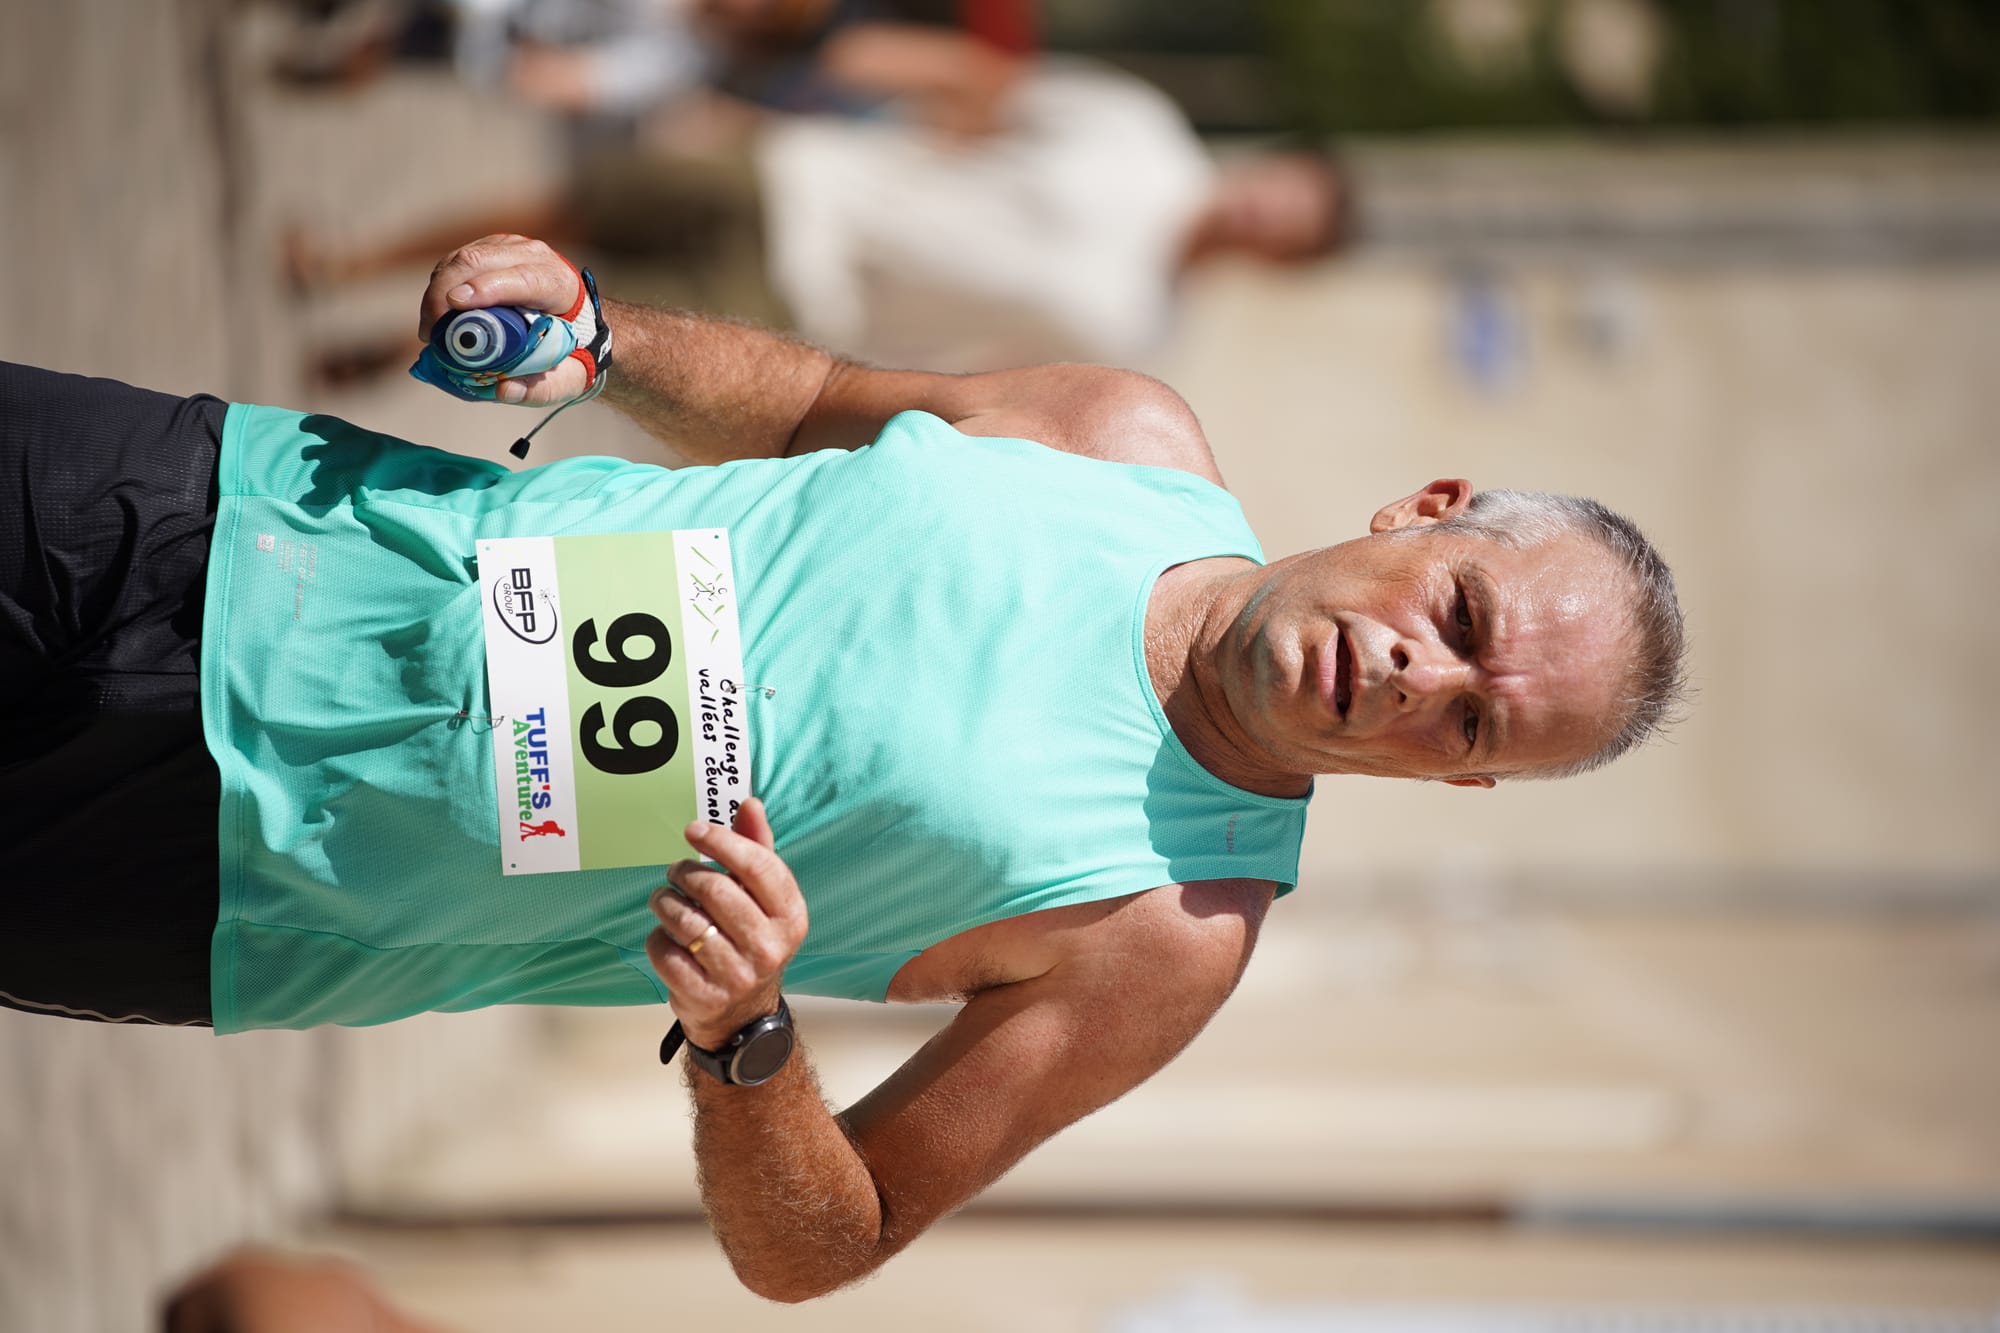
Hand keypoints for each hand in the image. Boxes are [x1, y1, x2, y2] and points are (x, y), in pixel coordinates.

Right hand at [418, 233, 592, 405]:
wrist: (575, 322)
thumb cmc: (569, 351)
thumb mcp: (564, 379)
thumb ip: (539, 389)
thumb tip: (504, 390)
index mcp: (559, 285)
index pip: (524, 280)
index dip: (488, 288)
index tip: (455, 303)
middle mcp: (536, 257)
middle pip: (480, 262)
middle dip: (445, 293)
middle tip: (430, 333)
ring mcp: (511, 248)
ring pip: (462, 258)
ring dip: (437, 291)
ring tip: (432, 330)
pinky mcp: (491, 247)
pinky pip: (455, 260)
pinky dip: (440, 284)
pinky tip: (439, 313)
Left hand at [646, 798, 806, 1049]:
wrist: (743, 1014)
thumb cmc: (751, 940)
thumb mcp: (765, 900)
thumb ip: (758, 849)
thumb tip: (749, 803)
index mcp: (790, 917)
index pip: (758, 866)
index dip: (721, 842)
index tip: (693, 831)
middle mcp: (769, 947)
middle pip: (715, 890)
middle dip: (685, 872)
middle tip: (676, 871)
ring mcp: (737, 976)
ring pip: (685, 920)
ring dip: (664, 902)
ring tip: (664, 899)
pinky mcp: (704, 996)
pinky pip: (665, 952)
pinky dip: (658, 938)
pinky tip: (666, 936)